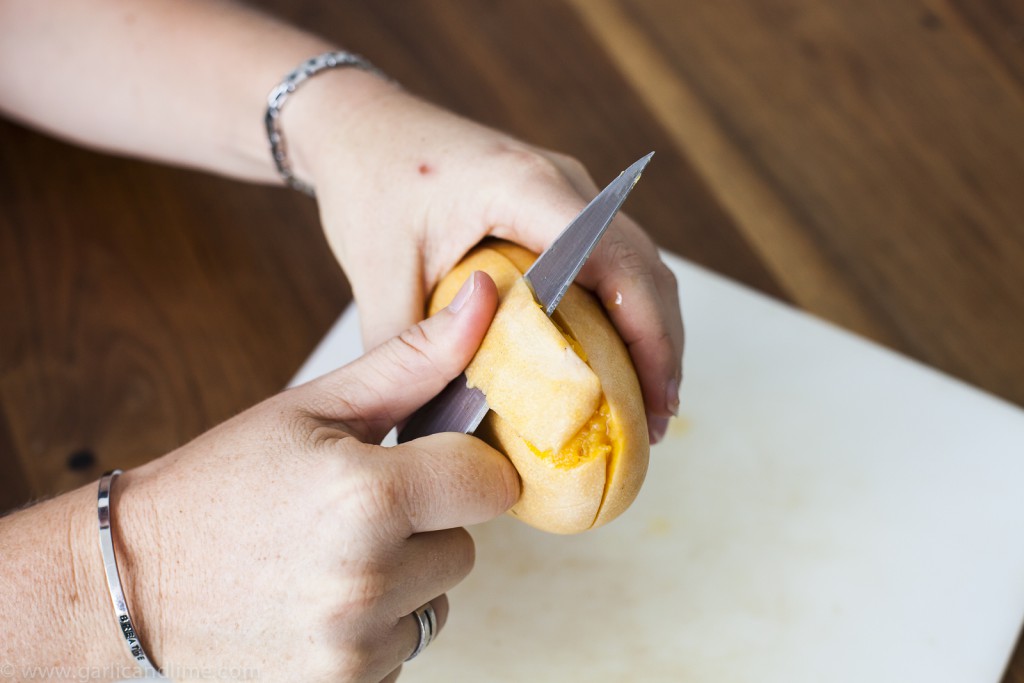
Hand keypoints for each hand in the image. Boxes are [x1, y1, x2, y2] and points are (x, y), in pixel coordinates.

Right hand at [107, 272, 517, 681]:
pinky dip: (378, 625)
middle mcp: (368, 579)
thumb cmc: (221, 484)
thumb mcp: (315, 407)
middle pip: (467, 546)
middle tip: (358, 509)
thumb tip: (486, 298)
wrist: (134, 580)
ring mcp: (354, 646)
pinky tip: (323, 599)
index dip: (464, 468)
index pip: (491, 483)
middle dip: (428, 524)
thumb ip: (414, 358)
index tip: (430, 465)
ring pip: (438, 599)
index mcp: (367, 496)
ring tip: (335, 555)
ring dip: (405, 578)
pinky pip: (403, 647)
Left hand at [292, 79, 683, 443]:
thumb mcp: (378, 276)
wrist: (359, 123)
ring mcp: (568, 186)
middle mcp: (561, 180)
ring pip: (640, 262)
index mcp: (523, 187)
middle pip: (644, 266)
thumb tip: (430, 432)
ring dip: (650, 330)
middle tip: (651, 423)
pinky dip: (626, 310)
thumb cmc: (366, 182)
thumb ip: (410, 352)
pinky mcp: (561, 200)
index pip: (613, 262)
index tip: (651, 400)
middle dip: (660, 347)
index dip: (647, 335)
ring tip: (642, 403)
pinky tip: (614, 360)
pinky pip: (613, 257)